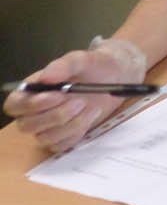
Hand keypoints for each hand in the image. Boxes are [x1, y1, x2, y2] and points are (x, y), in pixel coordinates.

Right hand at [3, 39, 146, 152]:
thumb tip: (46, 77)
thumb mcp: (80, 60)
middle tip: (80, 101)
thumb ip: (63, 66)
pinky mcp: (62, 138)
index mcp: (31, 91)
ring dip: (71, 124)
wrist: (115, 77)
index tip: (57, 95)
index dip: (31, 105)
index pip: (14, 105)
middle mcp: (34, 111)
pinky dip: (77, 132)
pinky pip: (62, 145)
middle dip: (56, 115)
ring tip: (91, 107)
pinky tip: (90, 117)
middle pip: (27, 125)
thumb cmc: (93, 67)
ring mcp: (47, 127)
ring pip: (45, 137)